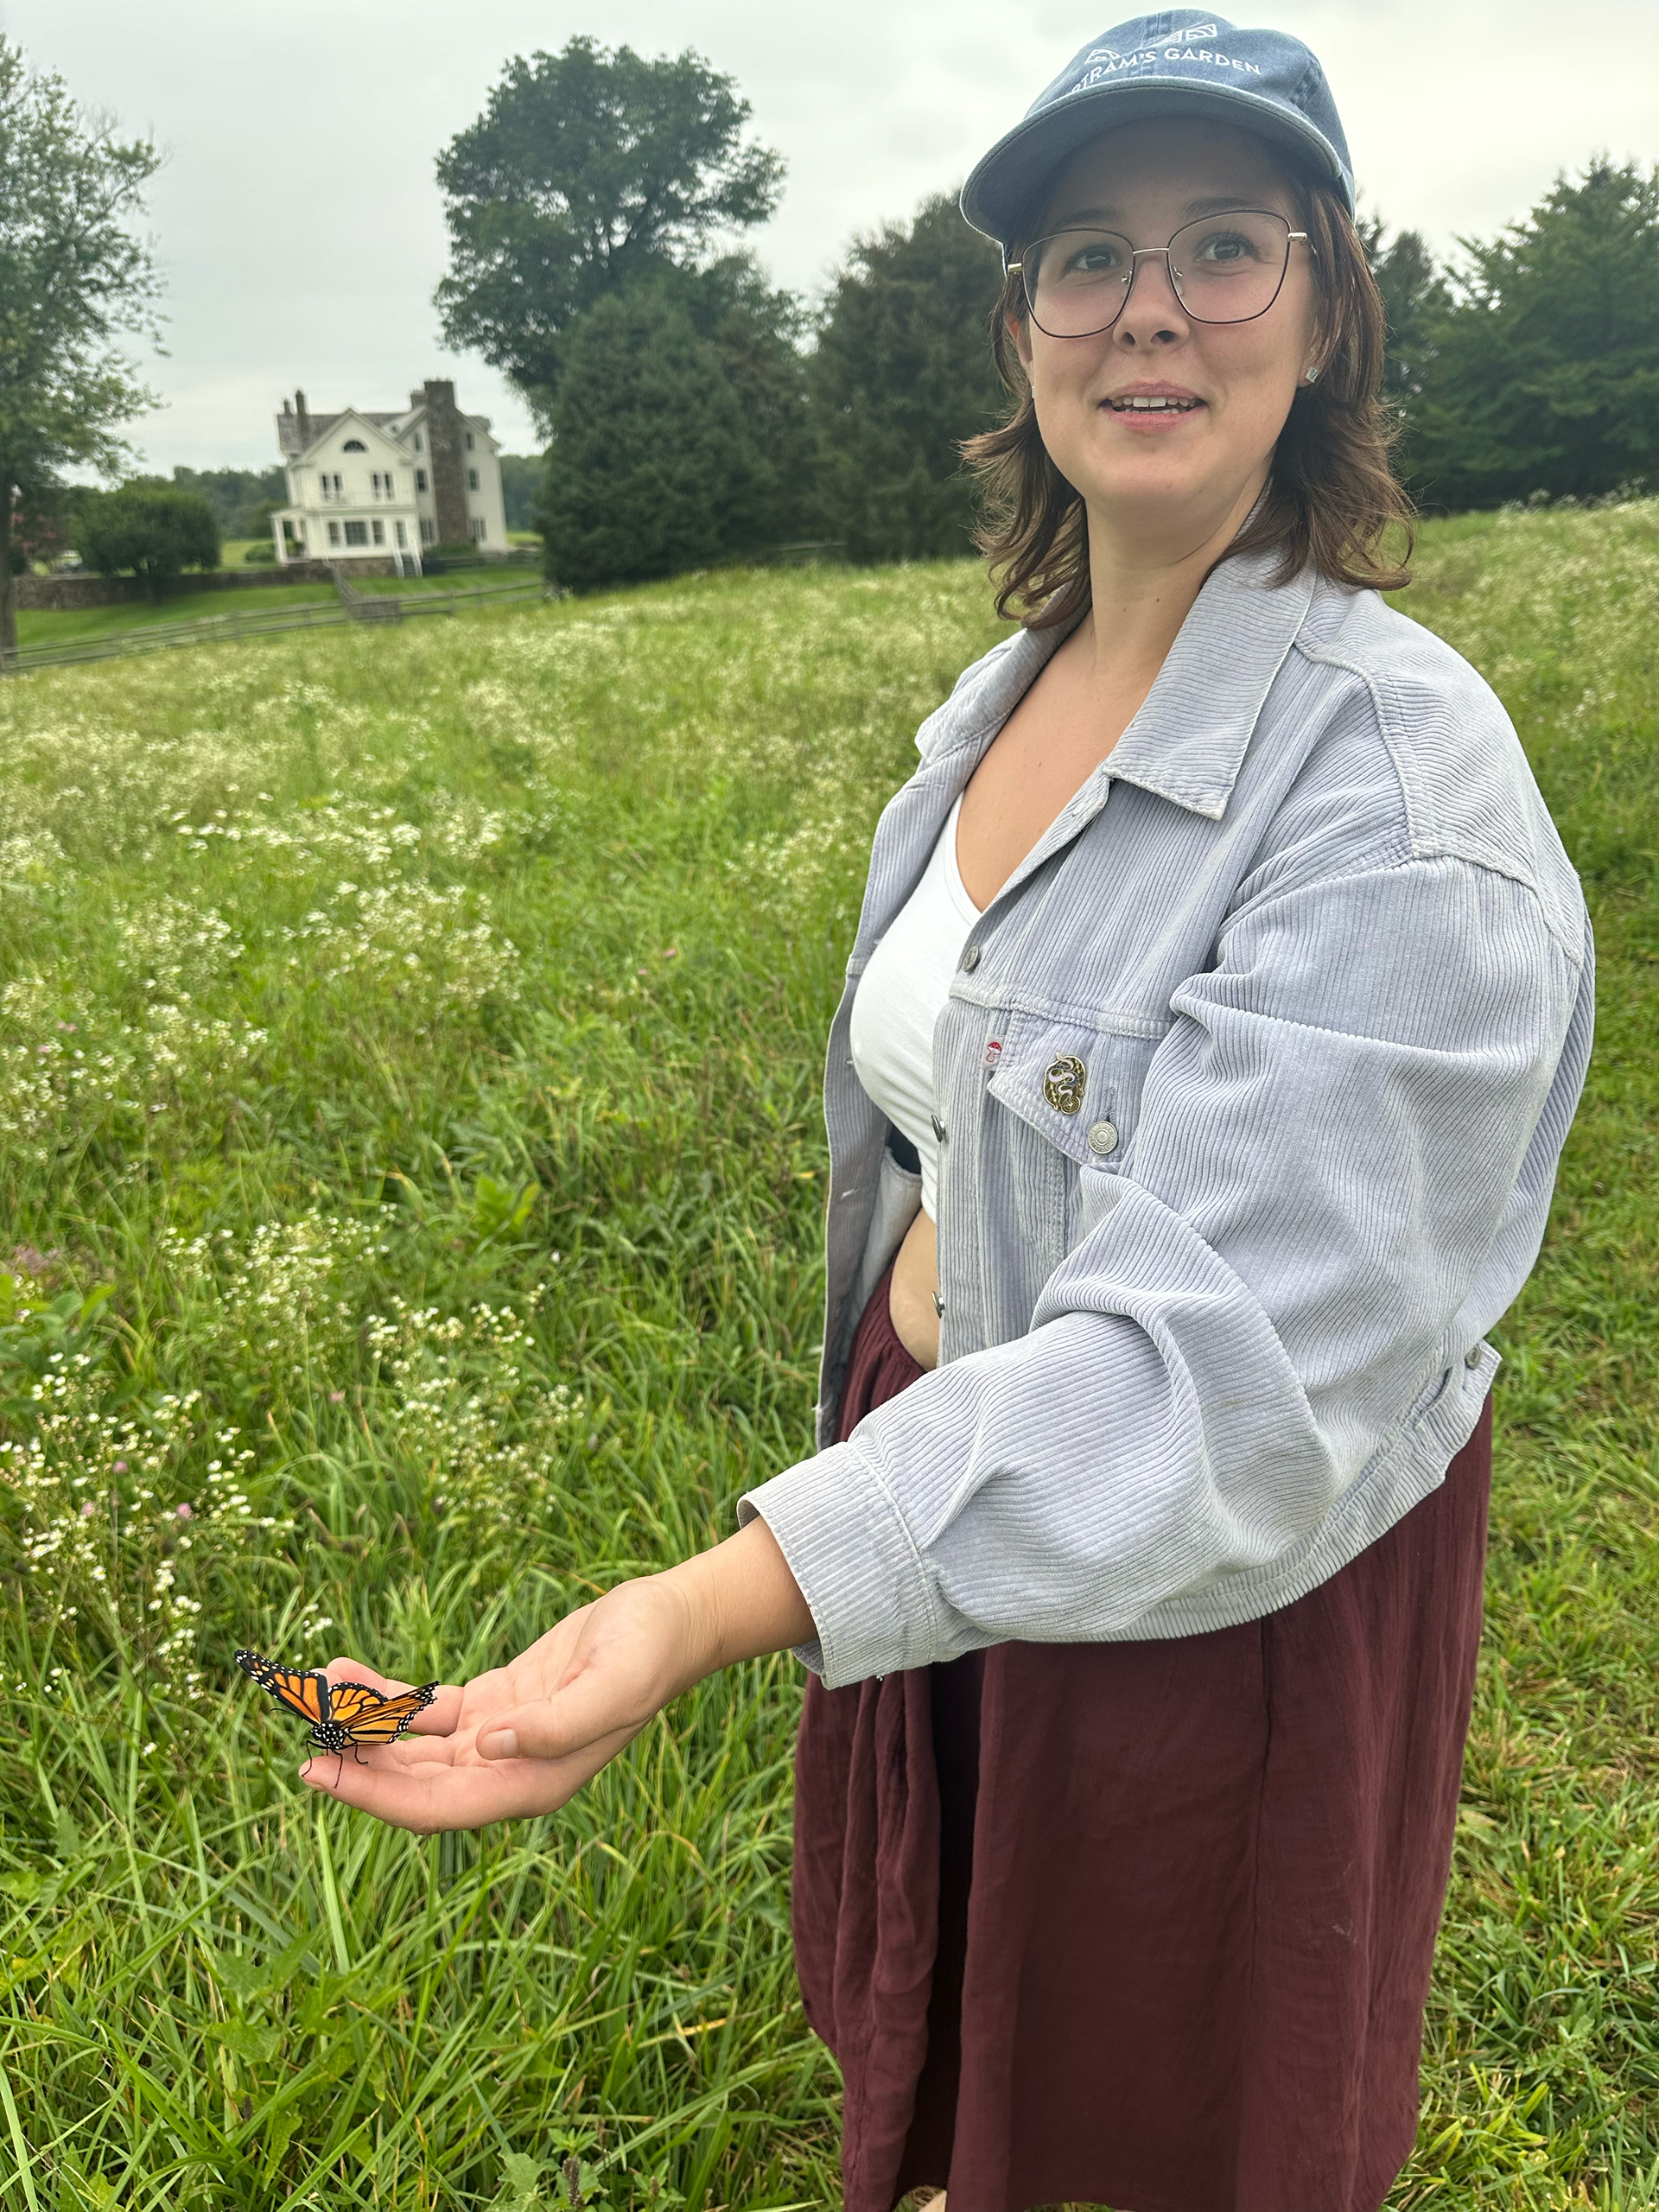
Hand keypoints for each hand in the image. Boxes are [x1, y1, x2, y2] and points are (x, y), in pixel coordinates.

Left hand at [300, 1516, 812, 1831]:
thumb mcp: (611, 1685)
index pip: (437, 1807)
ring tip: (316, 1690)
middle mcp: (505, 1774)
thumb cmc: (646, 1654)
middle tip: (300, 1736)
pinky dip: (388, 1696)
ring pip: (412, 1750)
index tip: (321, 1772)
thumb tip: (491, 1746)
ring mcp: (496, 1741)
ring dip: (363, 1726)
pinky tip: (351, 1673)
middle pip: (412, 1785)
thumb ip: (556, 1724)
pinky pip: (426, 1712)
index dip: (376, 1796)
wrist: (669, 1623)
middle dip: (354, 1765)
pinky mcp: (493, 1704)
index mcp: (531, 1785)